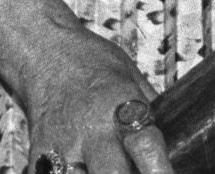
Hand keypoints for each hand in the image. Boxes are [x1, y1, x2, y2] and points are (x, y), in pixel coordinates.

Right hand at [12, 25, 176, 173]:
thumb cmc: (92, 62)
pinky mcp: (39, 157)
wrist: (44, 51)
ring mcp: (62, 146)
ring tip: (104, 165)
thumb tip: (176, 140)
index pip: (146, 146)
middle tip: (138, 172)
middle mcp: (91, 129)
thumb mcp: (132, 78)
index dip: (160, 170)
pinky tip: (82, 165)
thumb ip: (149, 112)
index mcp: (120, 105)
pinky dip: (75, 173)